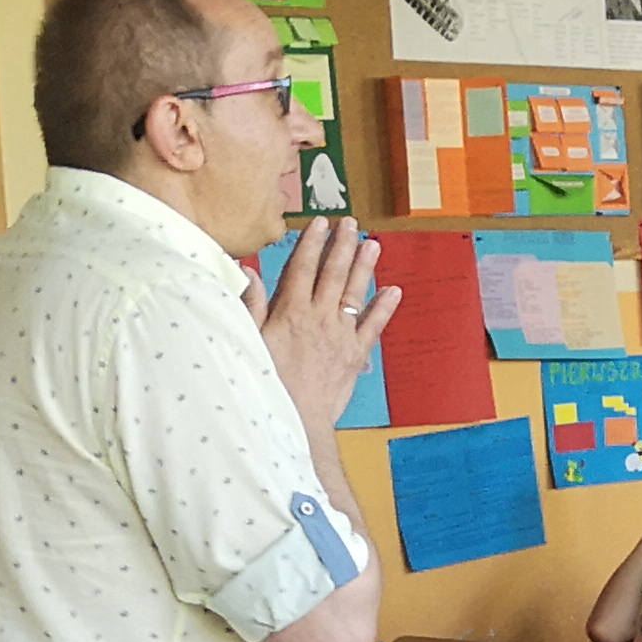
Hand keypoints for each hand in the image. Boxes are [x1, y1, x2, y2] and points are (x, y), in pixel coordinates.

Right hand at [250, 217, 400, 430]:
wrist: (296, 419)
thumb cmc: (268, 383)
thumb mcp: (249, 341)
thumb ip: (251, 304)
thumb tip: (247, 271)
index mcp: (291, 312)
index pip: (303, 267)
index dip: (312, 242)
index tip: (319, 223)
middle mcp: (319, 318)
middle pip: (333, 273)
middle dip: (342, 244)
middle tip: (350, 223)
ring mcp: (341, 335)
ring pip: (355, 293)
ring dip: (365, 267)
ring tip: (373, 244)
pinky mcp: (355, 355)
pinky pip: (374, 327)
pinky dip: (385, 308)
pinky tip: (394, 291)